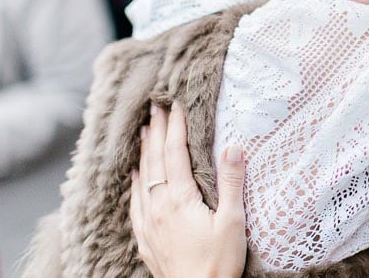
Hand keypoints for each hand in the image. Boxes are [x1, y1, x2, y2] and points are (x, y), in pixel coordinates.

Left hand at [130, 104, 246, 277]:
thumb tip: (233, 146)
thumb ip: (232, 183)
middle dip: (155, 132)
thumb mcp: (232, 222)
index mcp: (179, 200)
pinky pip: (135, 203)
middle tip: (155, 108)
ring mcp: (149, 224)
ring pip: (142, 179)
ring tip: (143, 132)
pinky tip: (134, 176)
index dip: (175, 128)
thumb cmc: (218, 262)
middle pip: (155, 161)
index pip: (175, 154)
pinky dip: (134, 183)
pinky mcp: (146, 239)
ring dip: (144, 152)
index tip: (175, 105)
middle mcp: (158, 208)